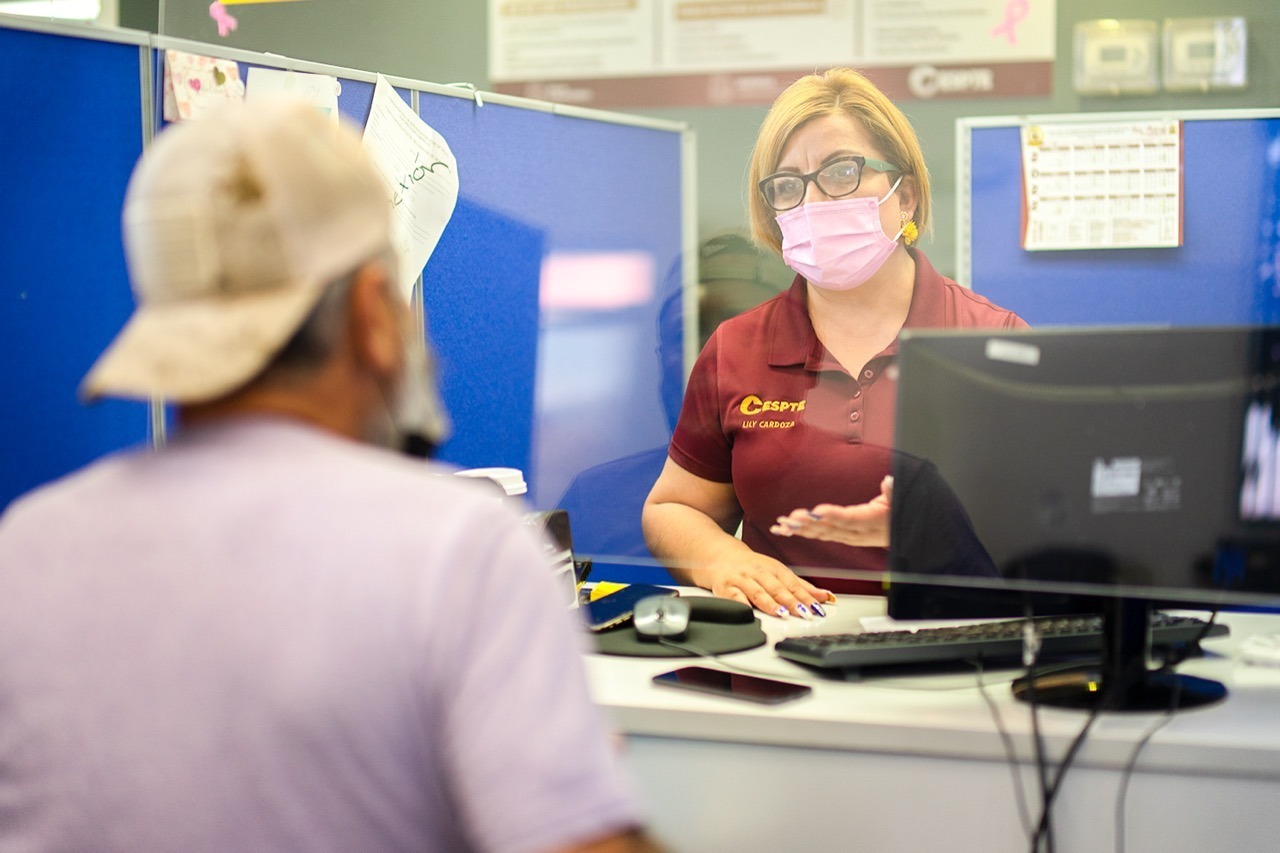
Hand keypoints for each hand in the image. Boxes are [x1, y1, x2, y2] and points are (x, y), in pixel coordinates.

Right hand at [690, 553, 833, 618]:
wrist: (718, 555)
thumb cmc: (751, 567)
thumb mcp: (776, 572)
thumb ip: (800, 586)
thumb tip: (825, 596)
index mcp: (773, 568)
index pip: (793, 584)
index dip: (806, 596)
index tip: (818, 607)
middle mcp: (758, 572)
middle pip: (777, 588)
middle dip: (792, 601)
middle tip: (805, 613)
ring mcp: (742, 580)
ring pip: (758, 592)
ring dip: (770, 603)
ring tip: (782, 613)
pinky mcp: (725, 588)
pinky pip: (734, 597)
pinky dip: (742, 605)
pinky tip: (750, 613)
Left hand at [770, 475, 892, 548]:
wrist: (903, 536)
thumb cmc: (898, 515)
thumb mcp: (900, 502)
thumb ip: (893, 492)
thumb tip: (888, 481)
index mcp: (869, 522)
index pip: (849, 519)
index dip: (833, 516)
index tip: (817, 511)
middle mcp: (856, 532)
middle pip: (829, 527)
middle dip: (808, 523)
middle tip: (789, 518)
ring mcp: (848, 536)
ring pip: (821, 533)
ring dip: (800, 529)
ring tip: (781, 525)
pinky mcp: (842, 536)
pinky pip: (820, 535)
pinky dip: (803, 532)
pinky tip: (787, 530)